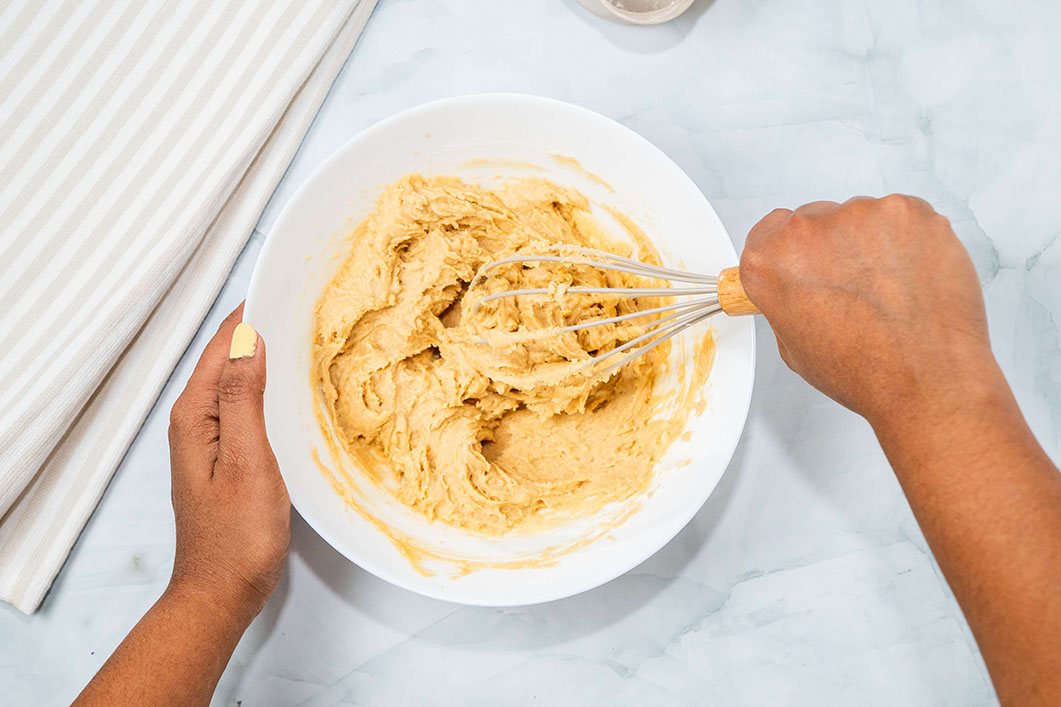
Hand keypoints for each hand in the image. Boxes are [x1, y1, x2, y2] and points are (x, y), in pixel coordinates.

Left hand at [166, 304, 289, 620]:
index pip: (222, 343)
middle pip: (228, 356)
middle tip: (310, 307)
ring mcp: (211, 437)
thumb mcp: (247, 462)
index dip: (252, 313)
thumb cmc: (236, 537)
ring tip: (309, 336)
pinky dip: (270, 387)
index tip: (289, 288)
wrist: (222, 592)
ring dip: (268, 357)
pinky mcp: (228, 454)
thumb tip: (247, 339)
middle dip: (263, 328)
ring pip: (240, 379)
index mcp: (196, 414)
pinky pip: (248, 404)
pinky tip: (296, 390)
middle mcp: (197, 419)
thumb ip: (243, 399)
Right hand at [740, 195, 1000, 426]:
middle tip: (856, 289)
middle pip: (816, 220)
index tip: (807, 262)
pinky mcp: (906, 212)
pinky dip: (909, 241)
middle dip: (834, 249)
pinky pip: (902, 218)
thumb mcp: (795, 347)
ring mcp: (858, 216)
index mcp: (770, 263)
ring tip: (890, 291)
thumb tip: (800, 290)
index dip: (792, 252)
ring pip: (862, 218)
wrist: (927, 380)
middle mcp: (807, 232)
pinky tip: (912, 278)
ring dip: (872, 245)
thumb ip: (787, 302)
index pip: (770, 232)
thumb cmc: (866, 372)